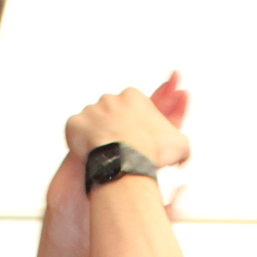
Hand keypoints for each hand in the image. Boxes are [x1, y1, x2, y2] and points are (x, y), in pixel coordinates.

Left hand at [66, 76, 190, 166]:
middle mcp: (110, 98)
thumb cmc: (153, 152)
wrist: (125, 161)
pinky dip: (80, 143)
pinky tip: (87, 154)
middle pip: (111, 115)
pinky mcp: (74, 124)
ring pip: (92, 124)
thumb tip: (181, 155)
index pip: (134, 109)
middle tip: (118, 149)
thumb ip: (180, 143)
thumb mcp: (180, 144)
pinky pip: (76, 133)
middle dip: (115, 129)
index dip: (136, 127)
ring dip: (97, 136)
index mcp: (134, 96)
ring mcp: (90, 110)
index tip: (136, 142)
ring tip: (102, 155)